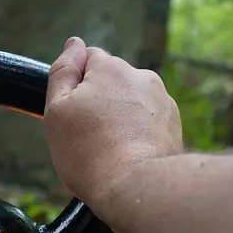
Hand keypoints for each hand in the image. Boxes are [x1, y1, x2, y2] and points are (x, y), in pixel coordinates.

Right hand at [45, 36, 182, 210]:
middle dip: (100, 100)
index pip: (88, 59)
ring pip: (131, 101)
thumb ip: (62, 72)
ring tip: (111, 149)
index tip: (74, 114)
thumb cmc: (89, 152)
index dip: (76, 86)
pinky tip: (130, 155)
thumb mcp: (57, 111)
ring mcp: (162, 100)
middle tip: (89, 136)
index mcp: (110, 67)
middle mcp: (141, 76)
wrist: (138, 188)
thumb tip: (73, 44)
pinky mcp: (174, 124)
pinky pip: (149, 121)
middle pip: (111, 80)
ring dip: (121, 116)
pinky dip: (139, 132)